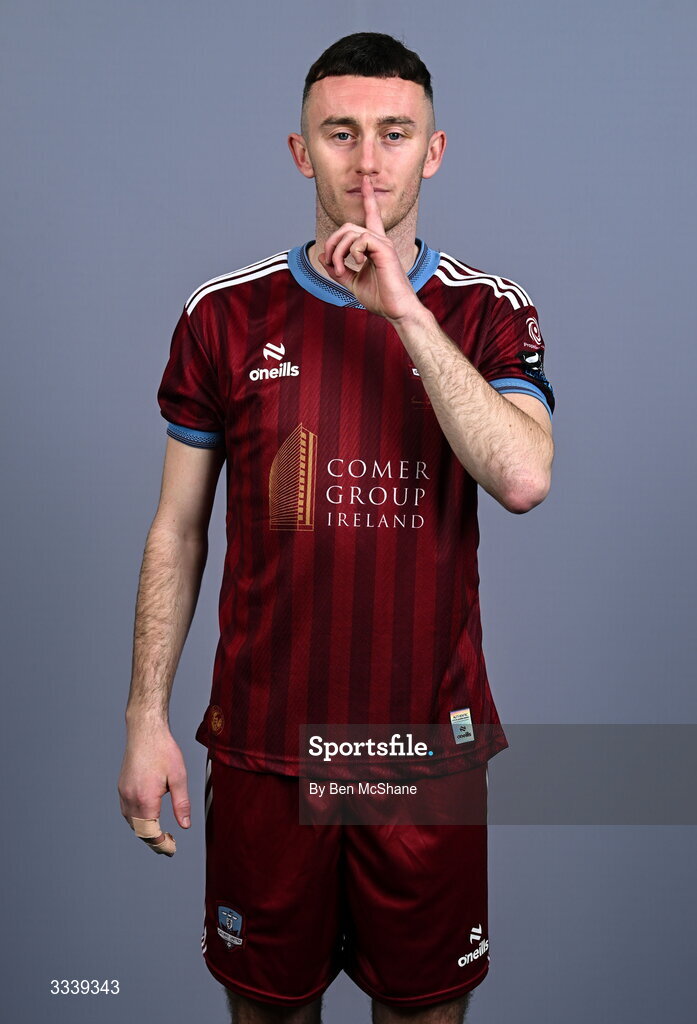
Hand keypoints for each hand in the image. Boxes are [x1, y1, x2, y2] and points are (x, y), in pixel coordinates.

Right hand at [118, 722, 190, 855]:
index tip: (171, 849)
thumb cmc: (163, 750)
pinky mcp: (122, 787)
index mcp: (145, 798)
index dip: (161, 845)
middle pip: (139, 831)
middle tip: (168, 845)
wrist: (145, 731)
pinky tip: (147, 816)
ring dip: (144, 831)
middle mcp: (130, 798)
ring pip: (131, 822)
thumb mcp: (179, 777)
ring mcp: (123, 793)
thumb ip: (181, 804)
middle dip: (153, 841)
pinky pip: (127, 811)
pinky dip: (136, 819)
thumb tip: (184, 825)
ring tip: (160, 833)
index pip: (150, 832)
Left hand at [318, 175, 423, 322]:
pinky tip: (357, 265)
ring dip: (337, 252)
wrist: (396, 310)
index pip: (371, 216)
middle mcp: (380, 241)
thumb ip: (338, 270)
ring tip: (339, 270)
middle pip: (347, 226)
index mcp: (375, 246)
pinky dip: (351, 252)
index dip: (368, 198)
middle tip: (329, 263)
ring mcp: (384, 243)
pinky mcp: (385, 249)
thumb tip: (323, 258)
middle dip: (331, 242)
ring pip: (350, 232)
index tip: (365, 180)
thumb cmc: (380, 298)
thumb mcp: (352, 283)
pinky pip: (361, 239)